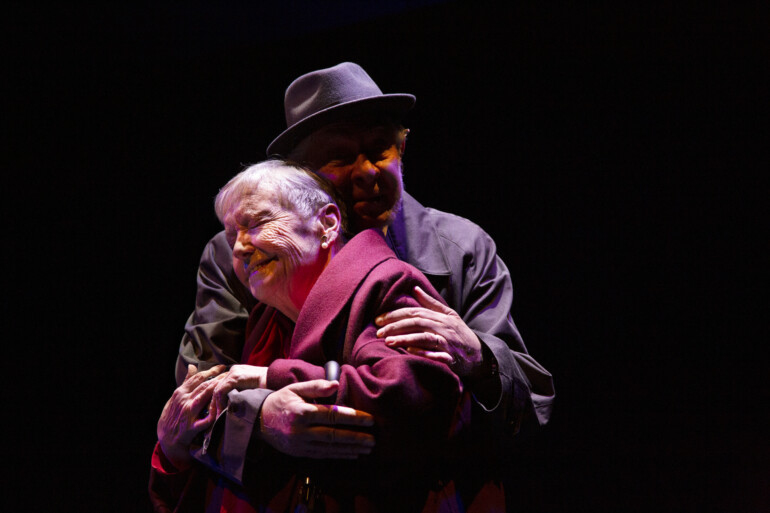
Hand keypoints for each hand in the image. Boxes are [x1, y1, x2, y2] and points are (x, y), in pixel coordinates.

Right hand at [157, 364, 225, 469]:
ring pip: (205, 397)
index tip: (222, 366)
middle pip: (204, 385)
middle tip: (230, 374)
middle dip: (219, 378)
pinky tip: (224, 408)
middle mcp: (184, 400)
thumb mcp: (176, 397)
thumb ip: (186, 382)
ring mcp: (188, 413)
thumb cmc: (172, 415)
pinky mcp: (191, 427)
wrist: (165, 438)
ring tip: (230, 385)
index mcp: (180, 392)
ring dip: (218, 390)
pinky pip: (205, 420)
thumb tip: (192, 366)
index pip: (198, 378)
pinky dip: (214, 414)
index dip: (212, 371)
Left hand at [211, 365, 267, 416]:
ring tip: (216, 417)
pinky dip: (219, 403)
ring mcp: (233, 373)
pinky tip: (221, 412)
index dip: (217, 399)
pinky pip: (221, 391)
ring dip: (215, 405)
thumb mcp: (252, 389)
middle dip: (213, 403)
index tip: (216, 411)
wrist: (276, 379)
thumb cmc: (268, 386)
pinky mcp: (234, 377)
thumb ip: (242, 392)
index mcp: (237, 372)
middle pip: (216, 387)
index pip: (221, 386)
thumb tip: (234, 404)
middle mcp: (233, 370)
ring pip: (217, 390)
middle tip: (212, 416)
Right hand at [260, 380, 375, 458]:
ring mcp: (300, 444)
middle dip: (356, 437)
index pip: (332, 415)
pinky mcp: (300, 453)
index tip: (369, 420)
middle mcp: (300, 431)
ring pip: (330, 448)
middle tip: (373, 438)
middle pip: (333, 435)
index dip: (352, 418)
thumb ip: (316, 386)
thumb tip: (336, 384)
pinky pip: (323, 455)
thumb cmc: (281, 400)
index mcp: (301, 412)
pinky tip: (352, 454)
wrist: (259, 421)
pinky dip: (339, 455)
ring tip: (367, 448)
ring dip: (351, 449)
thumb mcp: (295, 388)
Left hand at [375, 285, 482, 376]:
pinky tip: (408, 352)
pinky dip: (422, 352)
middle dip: (395, 325)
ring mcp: (446, 341)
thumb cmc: (459, 334)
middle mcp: (442, 326)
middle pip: (416, 322)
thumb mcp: (448, 315)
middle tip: (378, 331)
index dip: (395, 314)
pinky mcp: (450, 356)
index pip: (414, 311)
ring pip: (423, 337)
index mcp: (440, 316)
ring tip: (388, 341)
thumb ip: (430, 303)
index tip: (378, 319)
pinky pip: (435, 353)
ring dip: (405, 338)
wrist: (479, 355)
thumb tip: (415, 288)